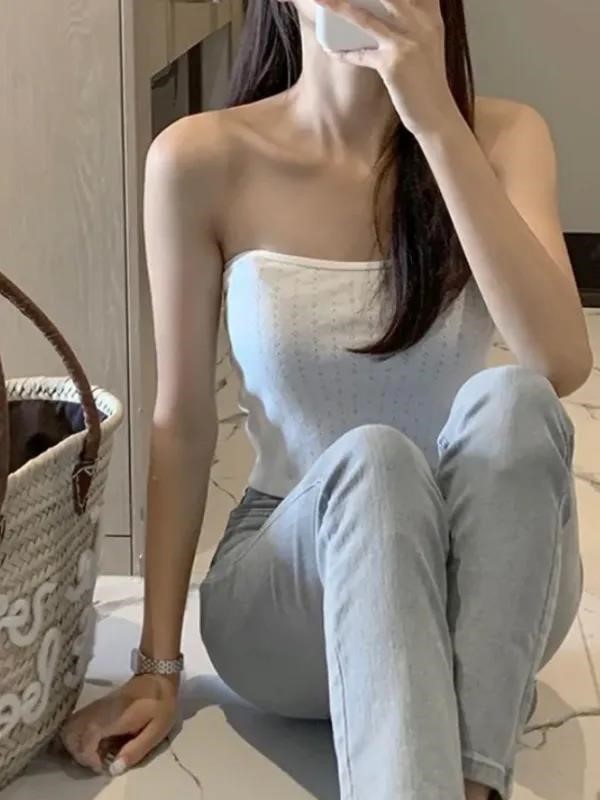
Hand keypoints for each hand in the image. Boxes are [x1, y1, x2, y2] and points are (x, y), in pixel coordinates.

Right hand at [60, 674, 178, 775]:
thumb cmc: (160, 703)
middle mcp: (97, 712)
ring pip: (70, 728)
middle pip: (70, 736)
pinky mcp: (97, 706)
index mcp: (111, 718)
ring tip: (98, 753)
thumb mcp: (156, 730)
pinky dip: (81, 736)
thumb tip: (114, 770)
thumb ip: (135, 750)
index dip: (90, 759)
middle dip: (80, 754)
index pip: (85, 743)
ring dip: (78, 745)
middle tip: (100, 761)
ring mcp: (95, 707)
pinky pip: (78, 722)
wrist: (158, 675)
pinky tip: (100, 741)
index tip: (105, 765)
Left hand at [314, 0, 459, 137]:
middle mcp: (421, 23)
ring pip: (365, 17)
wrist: (437, 113)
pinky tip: (332, 50)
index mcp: (430, 15)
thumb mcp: (429, 42)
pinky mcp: (393, 64)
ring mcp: (407, 42)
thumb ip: (413, 20)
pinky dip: (344, 53)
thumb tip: (384, 8)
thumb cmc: (428, 80)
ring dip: (339, 7)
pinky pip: (361, 54)